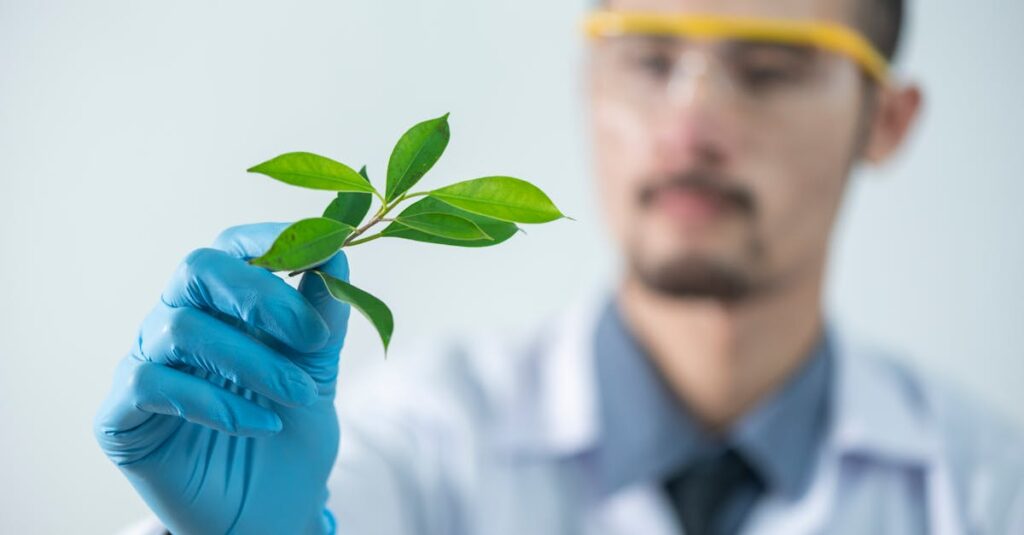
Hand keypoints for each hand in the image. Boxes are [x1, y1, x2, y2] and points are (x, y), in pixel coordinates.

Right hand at [94, 223, 349, 534]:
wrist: (271, 508)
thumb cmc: (289, 430)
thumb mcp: (318, 369)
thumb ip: (323, 314)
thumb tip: (337, 250)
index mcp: (222, 303)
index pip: (232, 247)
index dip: (270, 239)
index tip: (321, 253)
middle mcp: (177, 322)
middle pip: (196, 269)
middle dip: (260, 295)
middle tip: (311, 336)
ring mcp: (145, 364)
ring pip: (182, 329)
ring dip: (253, 362)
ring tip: (299, 396)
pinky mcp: (121, 415)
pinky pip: (152, 385)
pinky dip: (214, 402)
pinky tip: (258, 424)